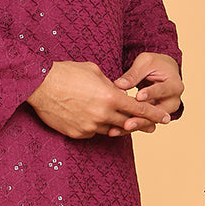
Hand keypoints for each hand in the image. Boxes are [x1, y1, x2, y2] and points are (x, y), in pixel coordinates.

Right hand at [27, 60, 168, 139]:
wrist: (39, 85)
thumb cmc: (66, 73)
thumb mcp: (94, 71)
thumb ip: (110, 84)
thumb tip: (118, 91)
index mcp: (110, 96)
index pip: (139, 109)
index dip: (154, 114)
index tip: (166, 119)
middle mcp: (102, 114)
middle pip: (127, 123)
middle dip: (140, 124)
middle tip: (151, 127)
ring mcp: (89, 126)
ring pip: (110, 130)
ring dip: (115, 125)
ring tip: (118, 120)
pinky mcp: (76, 133)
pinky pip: (93, 133)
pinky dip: (96, 127)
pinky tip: (92, 118)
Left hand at [110, 53, 182, 136]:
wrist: (163, 72)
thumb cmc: (155, 64)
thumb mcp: (145, 63)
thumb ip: (133, 74)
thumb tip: (119, 85)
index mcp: (174, 85)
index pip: (163, 90)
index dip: (150, 94)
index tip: (138, 97)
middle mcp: (173, 101)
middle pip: (158, 113)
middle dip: (141, 119)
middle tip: (127, 123)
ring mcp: (164, 111)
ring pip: (149, 122)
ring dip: (133, 126)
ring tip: (116, 130)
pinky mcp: (154, 117)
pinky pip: (142, 123)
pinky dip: (128, 127)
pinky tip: (114, 130)